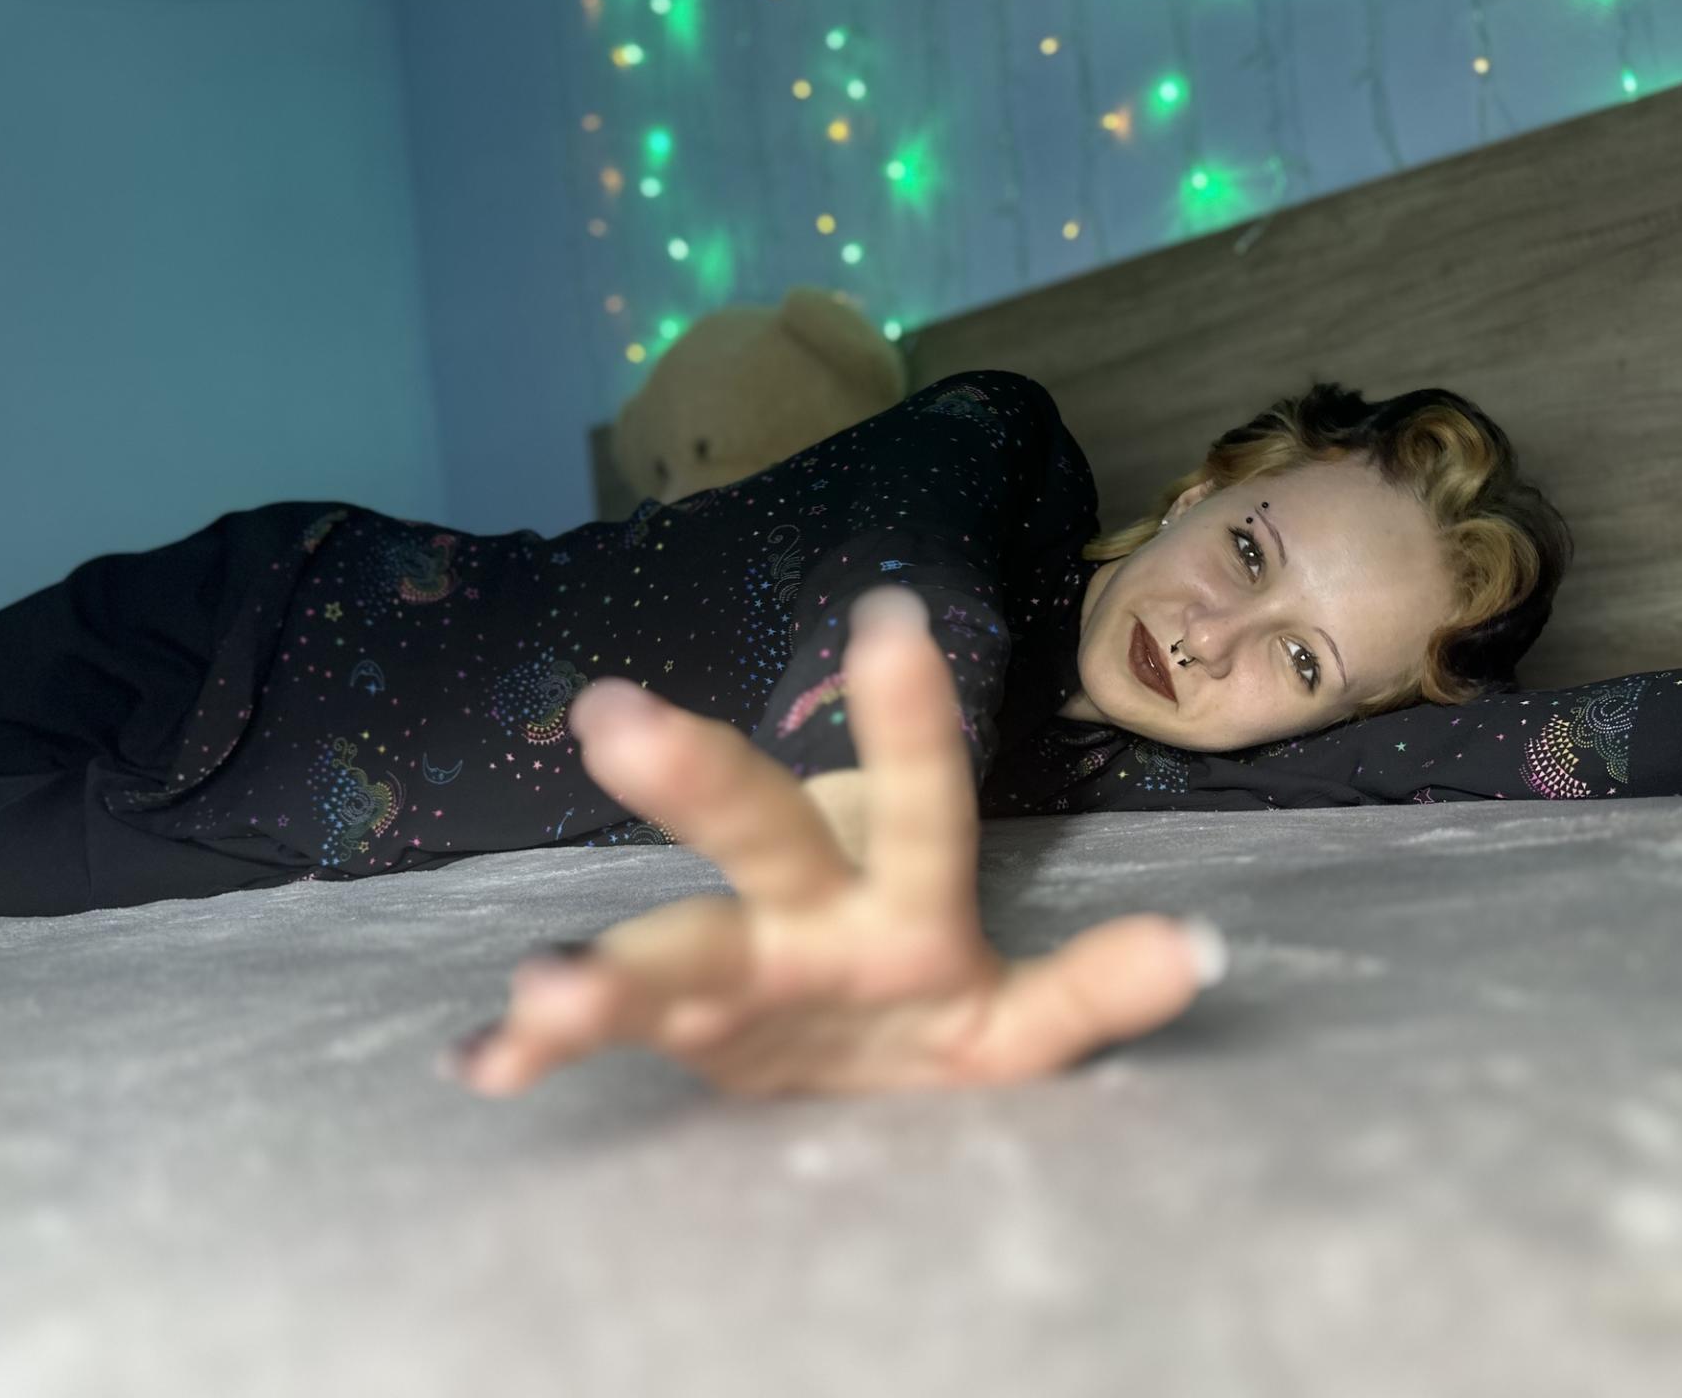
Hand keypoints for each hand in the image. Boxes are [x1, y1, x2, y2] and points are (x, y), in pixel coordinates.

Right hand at [440, 586, 1225, 1098]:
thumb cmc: (932, 1007)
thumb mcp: (1019, 1021)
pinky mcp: (675, 1028)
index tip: (891, 617)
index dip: (910, 722)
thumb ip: (1092, 988)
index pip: (921, 799)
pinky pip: (605, 1035)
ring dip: (602, 962)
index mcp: (904, 893)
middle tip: (619, 716)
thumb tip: (1202, 949)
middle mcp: (807, 908)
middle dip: (700, 778)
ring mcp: (734, 967)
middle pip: (760, 832)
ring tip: (542, 993)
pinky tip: (480, 1065)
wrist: (847, 1050)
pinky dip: (537, 1048)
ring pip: (670, 944)